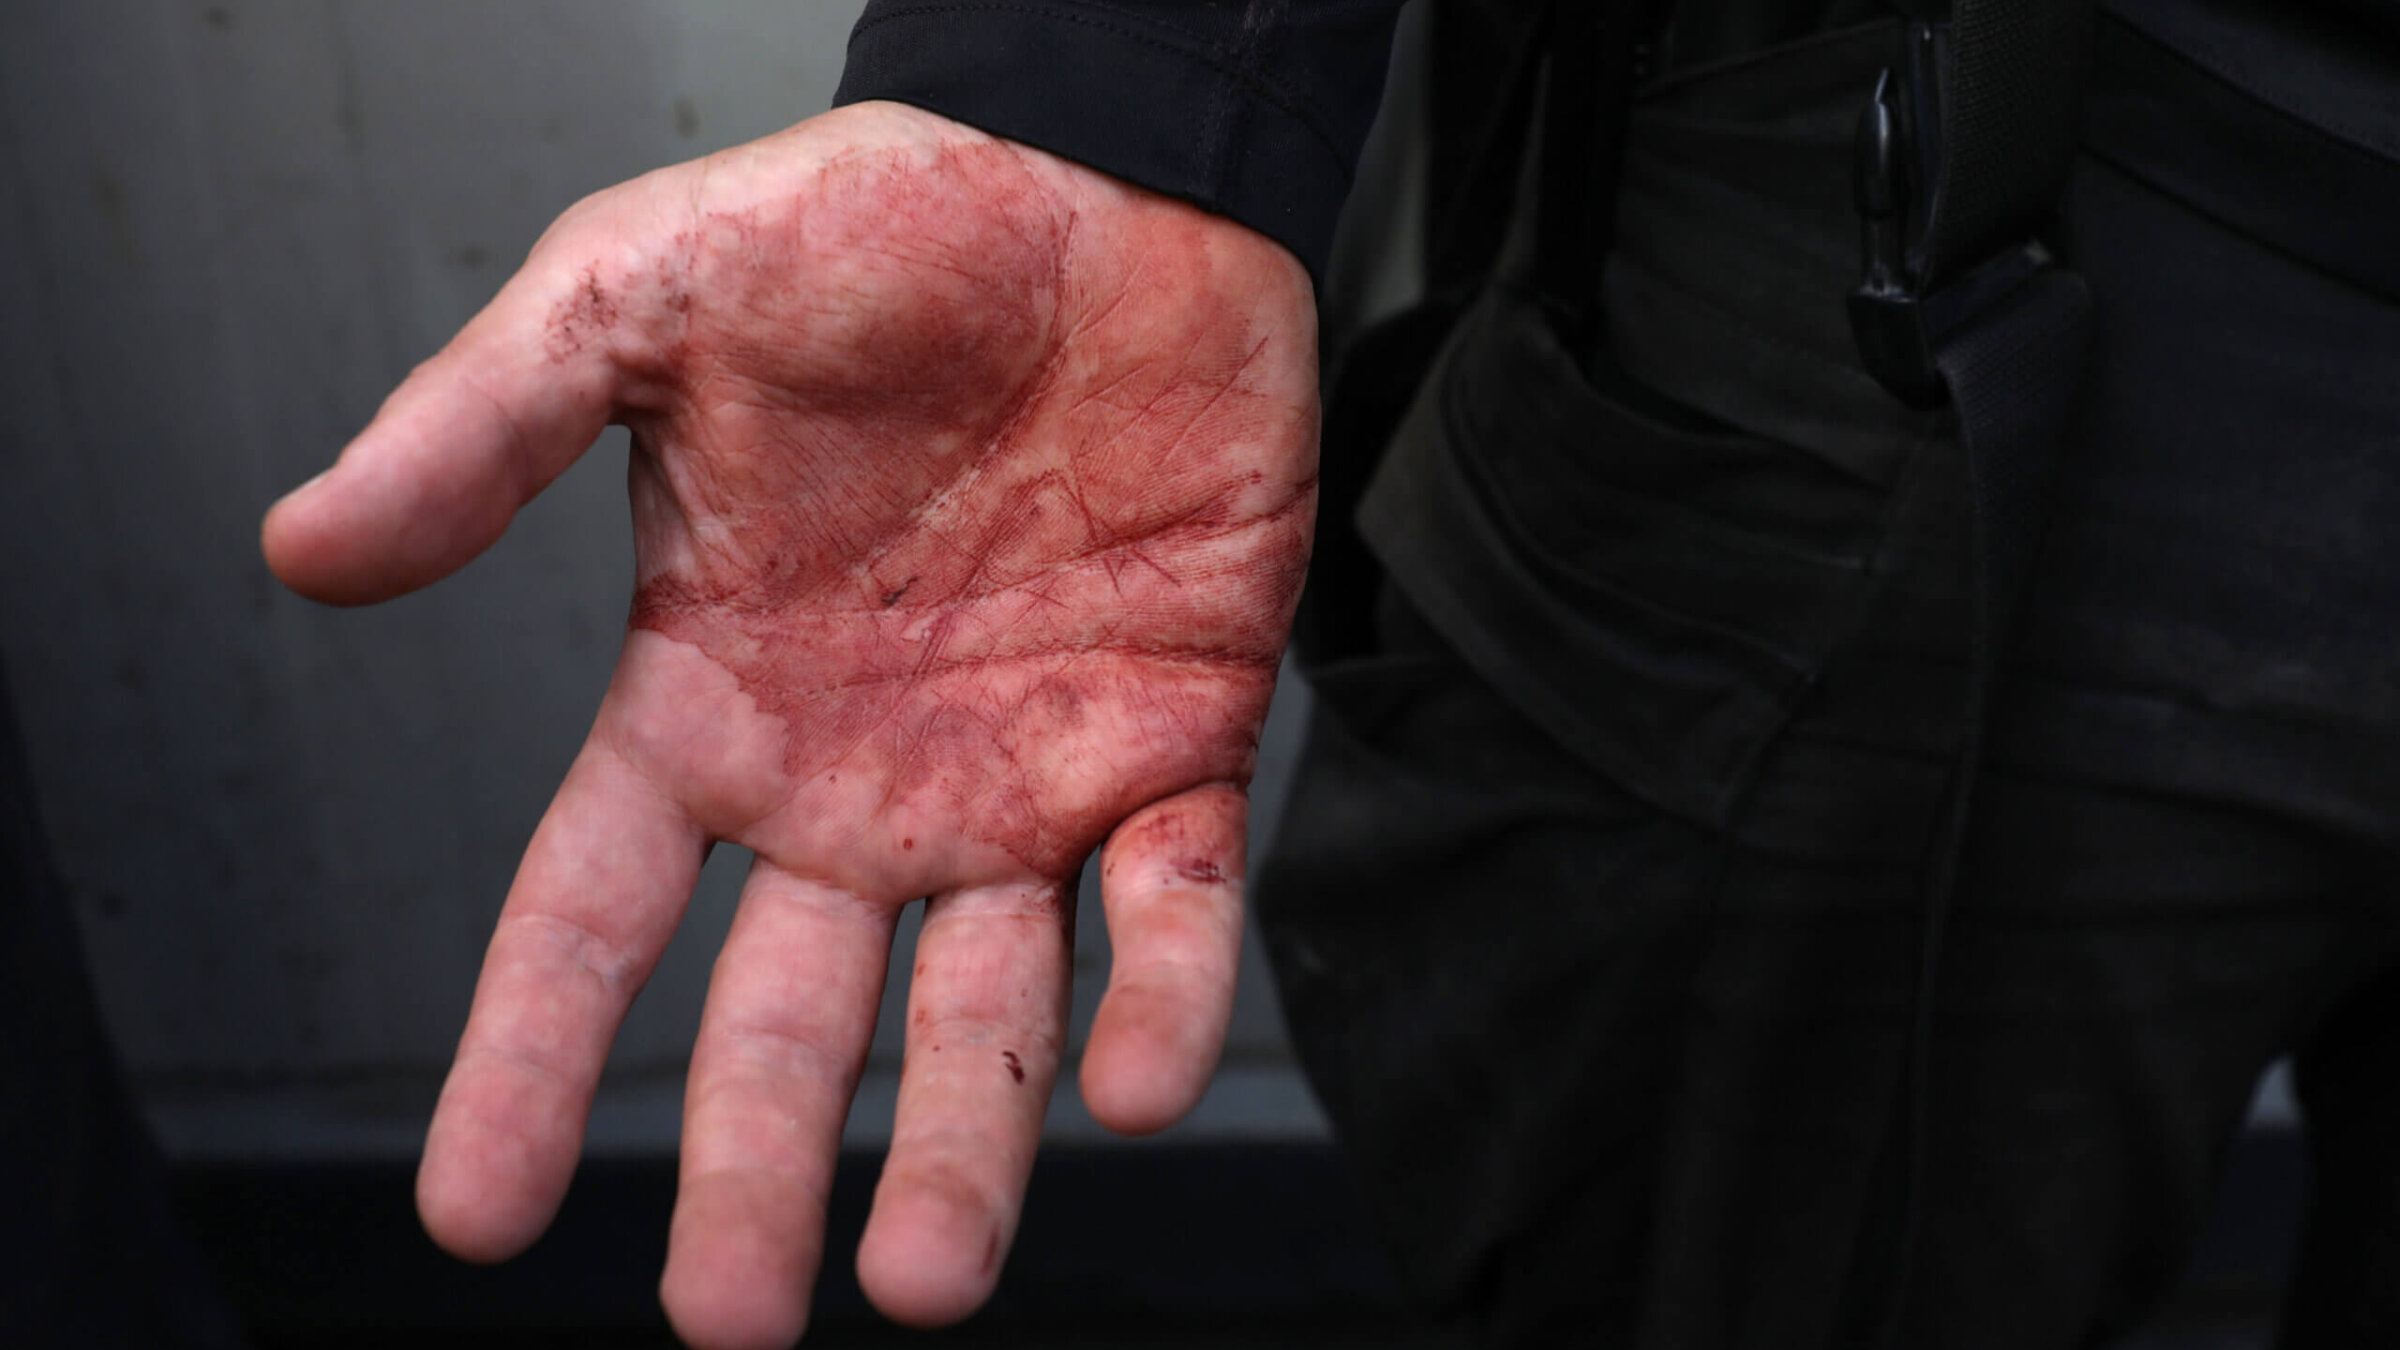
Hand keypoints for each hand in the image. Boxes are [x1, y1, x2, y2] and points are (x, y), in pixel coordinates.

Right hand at [261, 101, 1316, 1347]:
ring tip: (924, 1276)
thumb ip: (482, 429)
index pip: (588, 918)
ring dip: (963, 1143)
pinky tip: (1135, 1086)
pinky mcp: (1178, 744)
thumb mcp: (640, 299)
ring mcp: (1020, 780)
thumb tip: (303, 549)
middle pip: (786, 1020)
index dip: (526, 1061)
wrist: (1101, 180)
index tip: (474, 1208)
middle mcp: (858, 783)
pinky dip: (1164, 998)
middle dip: (753, 1170)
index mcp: (711, 704)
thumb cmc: (876, 229)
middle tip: (728, 1318)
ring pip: (986, 1010)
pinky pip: (1177, 905)